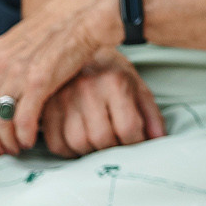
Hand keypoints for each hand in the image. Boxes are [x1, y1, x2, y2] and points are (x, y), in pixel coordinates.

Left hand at [0, 0, 120, 153]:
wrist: (84, 12)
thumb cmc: (61, 27)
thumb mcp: (24, 40)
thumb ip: (8, 60)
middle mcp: (1, 62)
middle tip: (3, 148)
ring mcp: (19, 71)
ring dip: (6, 140)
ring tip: (17, 148)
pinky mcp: (40, 80)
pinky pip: (23, 117)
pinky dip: (23, 135)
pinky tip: (30, 140)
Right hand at [36, 51, 165, 158]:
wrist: (82, 54)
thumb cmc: (113, 76)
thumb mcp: (137, 89)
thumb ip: (151, 115)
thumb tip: (159, 140)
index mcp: (114, 82)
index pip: (128, 128)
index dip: (135, 143)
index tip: (135, 143)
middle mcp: (87, 88)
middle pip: (102, 139)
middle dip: (113, 149)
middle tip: (117, 144)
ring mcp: (63, 98)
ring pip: (78, 143)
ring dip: (91, 151)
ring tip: (99, 142)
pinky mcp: (47, 107)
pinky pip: (55, 143)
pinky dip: (69, 151)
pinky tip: (80, 143)